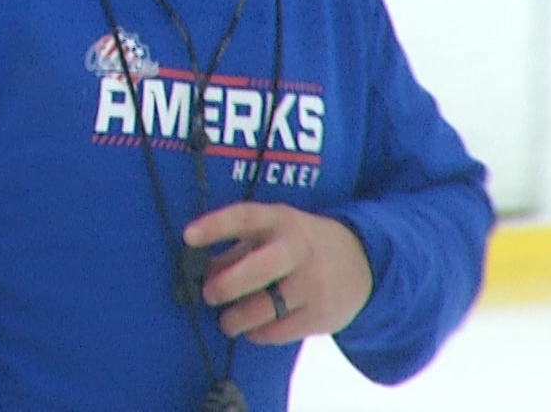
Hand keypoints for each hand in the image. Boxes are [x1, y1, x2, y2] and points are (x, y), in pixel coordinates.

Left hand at [182, 201, 371, 344]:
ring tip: (228, 321)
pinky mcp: (320, 314)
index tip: (188, 237)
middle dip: (226, 286)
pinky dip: (258, 333)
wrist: (363, 262)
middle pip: (257, 269)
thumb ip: (237, 248)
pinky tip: (253, 329)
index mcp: (280, 220)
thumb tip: (202, 270)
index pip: (245, 217)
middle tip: (208, 295)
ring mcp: (312, 282)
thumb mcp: (273, 232)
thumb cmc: (299, 245)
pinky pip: (279, 331)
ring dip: (236, 319)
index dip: (215, 226)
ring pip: (265, 307)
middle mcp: (297, 248)